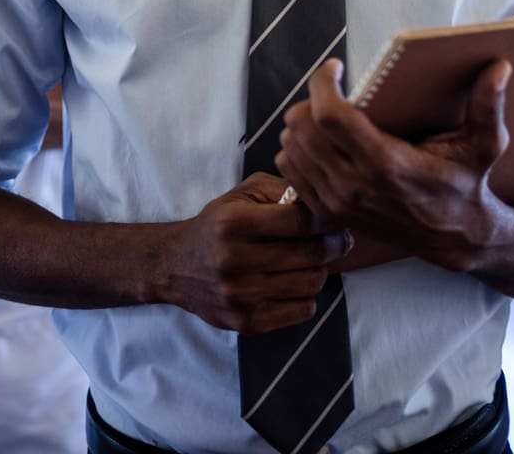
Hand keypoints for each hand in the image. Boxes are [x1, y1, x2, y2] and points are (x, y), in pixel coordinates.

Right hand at [157, 173, 351, 333]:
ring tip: (310, 262)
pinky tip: (293, 284)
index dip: (324, 221)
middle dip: (332, 245)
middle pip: (311, 254)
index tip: (332, 222)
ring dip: (319, 271)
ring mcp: (240, 295)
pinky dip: (306, 296)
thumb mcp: (242, 195)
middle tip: (336, 240)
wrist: (176, 266)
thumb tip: (322, 205)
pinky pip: (302, 311)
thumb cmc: (217, 225)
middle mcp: (234, 260)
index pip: (300, 221)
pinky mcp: (246, 322)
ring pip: (311, 283)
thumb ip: (282, 191)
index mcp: (233, 223)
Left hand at [276, 58, 513, 273]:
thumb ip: (488, 106)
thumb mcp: (485, 145)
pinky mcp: (329, 214)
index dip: (323, 82)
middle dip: (310, 100)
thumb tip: (500, 68)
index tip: (335, 67)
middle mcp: (355, 185)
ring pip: (291, 149)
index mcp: (387, 164)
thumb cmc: (466, 184)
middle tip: (332, 91)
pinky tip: (321, 143)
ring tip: (325, 115)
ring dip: (301, 125)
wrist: (455, 238)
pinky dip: (297, 152)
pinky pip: (290, 173)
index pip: (330, 115)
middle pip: (302, 128)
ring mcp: (338, 203)